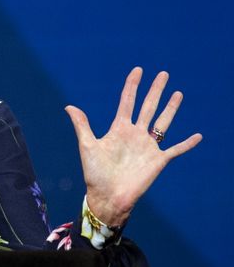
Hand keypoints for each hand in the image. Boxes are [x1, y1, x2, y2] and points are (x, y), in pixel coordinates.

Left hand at [65, 67, 201, 226]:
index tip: (138, 70)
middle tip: (163, 73)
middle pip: (148, 106)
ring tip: (178, 93)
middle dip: (155, 90)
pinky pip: (176, 149)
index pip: (127, 101)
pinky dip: (187, 144)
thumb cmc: (95, 173)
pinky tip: (198, 136)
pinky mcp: (158, 161)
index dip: (132, 85)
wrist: (108, 196)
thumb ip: (82, 125)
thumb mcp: (88, 146)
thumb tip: (69, 106)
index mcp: (119, 129)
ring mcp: (148, 146)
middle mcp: (135, 134)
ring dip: (171, 108)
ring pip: (163, 122)